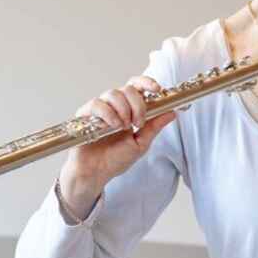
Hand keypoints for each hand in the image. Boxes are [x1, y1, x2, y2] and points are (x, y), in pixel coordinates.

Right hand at [58, 76, 177, 215]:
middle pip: (128, 89)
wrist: (95, 174)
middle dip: (137, 104)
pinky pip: (97, 104)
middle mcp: (114, 106)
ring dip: (123, 110)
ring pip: (113, 93)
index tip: (158, 89)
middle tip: (137, 123)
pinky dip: (108, 114)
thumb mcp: (140, 144)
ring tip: (123, 127)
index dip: (147, 83)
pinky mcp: (84, 114)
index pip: (137, 87)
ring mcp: (99, 109)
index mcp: (128, 110)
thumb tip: (172, 113)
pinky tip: (112, 126)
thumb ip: (154, 127)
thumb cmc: (115, 160)